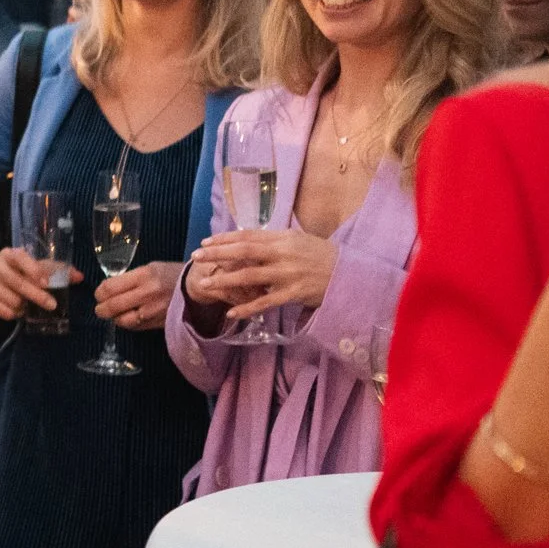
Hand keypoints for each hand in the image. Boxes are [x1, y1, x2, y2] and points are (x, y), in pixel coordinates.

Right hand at [0, 245, 56, 321]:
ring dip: (20, 305)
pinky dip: (7, 312)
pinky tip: (17, 313)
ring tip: (30, 309)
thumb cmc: (19, 271)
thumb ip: (57, 271)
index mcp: (10, 254)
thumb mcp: (37, 267)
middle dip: (34, 294)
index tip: (46, 282)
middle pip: (13, 280)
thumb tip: (79, 277)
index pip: (19, 257)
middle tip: (51, 305)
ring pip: (4, 295)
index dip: (32, 269)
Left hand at [94, 260, 182, 329]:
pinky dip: (127, 324)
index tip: (99, 294)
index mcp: (144, 276)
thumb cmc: (173, 274)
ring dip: (114, 318)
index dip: (100, 292)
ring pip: (123, 320)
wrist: (198, 288)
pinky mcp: (159, 323)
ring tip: (113, 314)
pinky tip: (127, 318)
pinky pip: (136, 327)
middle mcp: (147, 294)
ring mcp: (153, 311)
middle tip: (99, 308)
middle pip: (113, 305)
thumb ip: (130, 278)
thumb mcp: (150, 268)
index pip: (111, 287)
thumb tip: (110, 288)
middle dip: (101, 308)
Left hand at [189, 230, 336, 318]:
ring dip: (225, 280)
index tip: (205, 242)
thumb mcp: (298, 240)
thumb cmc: (322, 255)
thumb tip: (248, 239)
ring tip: (205, 283)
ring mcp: (288, 274)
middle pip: (243, 252)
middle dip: (217, 253)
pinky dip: (247, 307)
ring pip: (250, 276)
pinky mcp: (294, 294)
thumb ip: (274, 241)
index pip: (247, 236)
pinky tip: (232, 312)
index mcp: (283, 238)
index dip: (224, 238)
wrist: (351, 274)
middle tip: (196, 256)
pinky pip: (266, 302)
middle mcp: (283, 254)